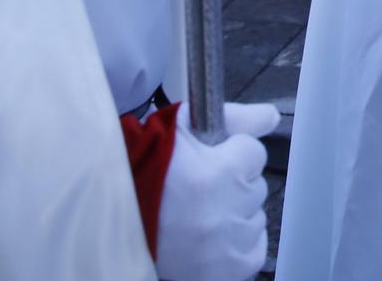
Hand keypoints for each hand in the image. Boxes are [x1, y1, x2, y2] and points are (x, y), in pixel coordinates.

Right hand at [156, 102, 277, 280]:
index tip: (212, 161)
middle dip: (233, 184)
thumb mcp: (179, 131)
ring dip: (236, 214)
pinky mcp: (227, 271)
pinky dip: (238, 243)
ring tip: (200, 214)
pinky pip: (254, 249)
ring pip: (255, 218)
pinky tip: (210, 236)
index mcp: (215, 173)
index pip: (254, 152)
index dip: (232, 153)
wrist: (111, 224)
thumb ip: (231, 118)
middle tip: (200, 190)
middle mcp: (224, 211)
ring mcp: (227, 245)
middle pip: (255, 186)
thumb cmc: (144, 173)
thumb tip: (269, 116)